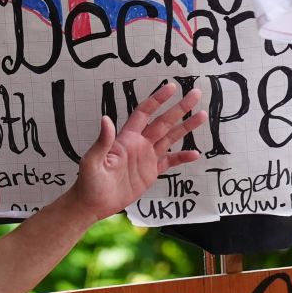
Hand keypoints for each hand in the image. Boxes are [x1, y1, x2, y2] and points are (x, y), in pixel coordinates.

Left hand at [71, 80, 205, 221]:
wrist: (93, 204)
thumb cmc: (88, 182)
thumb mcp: (92, 161)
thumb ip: (102, 141)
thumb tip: (105, 119)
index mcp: (126, 138)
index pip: (144, 113)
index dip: (157, 100)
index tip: (171, 88)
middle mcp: (139, 144)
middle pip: (163, 122)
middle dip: (179, 108)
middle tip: (196, 94)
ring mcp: (146, 158)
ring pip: (170, 138)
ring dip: (186, 127)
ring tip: (202, 115)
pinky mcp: (151, 173)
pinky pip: (169, 162)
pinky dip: (182, 158)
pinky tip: (195, 154)